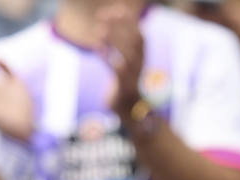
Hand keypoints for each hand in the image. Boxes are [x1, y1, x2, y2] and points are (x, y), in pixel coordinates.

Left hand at [97, 3, 145, 119]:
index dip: (129, 21)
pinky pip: (116, 70)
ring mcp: (133, 76)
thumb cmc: (124, 82)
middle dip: (119, 26)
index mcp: (142, 57)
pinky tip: (97, 49)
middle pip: (133, 41)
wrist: (127, 109)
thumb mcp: (126, 61)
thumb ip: (122, 44)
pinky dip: (107, 58)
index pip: (140, 34)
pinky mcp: (123, 87)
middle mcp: (140, 65)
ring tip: (99, 31)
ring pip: (126, 55)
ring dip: (113, 41)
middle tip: (102, 16)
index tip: (116, 10)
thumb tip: (111, 22)